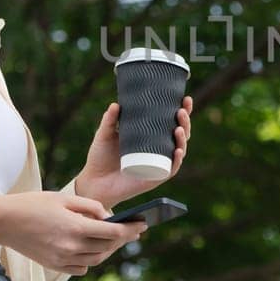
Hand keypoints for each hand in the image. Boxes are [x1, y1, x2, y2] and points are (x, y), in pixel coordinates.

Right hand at [0, 191, 147, 276]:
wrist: (3, 222)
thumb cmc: (33, 204)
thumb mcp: (64, 198)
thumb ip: (91, 206)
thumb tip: (109, 216)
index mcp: (75, 227)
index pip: (112, 231)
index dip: (131, 229)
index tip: (142, 225)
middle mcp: (71, 247)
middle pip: (107, 246)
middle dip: (122, 238)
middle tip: (132, 230)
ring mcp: (62, 259)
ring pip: (96, 259)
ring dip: (108, 249)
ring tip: (114, 238)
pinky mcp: (54, 265)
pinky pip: (81, 268)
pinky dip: (90, 259)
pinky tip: (92, 249)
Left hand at [75, 97, 193, 207]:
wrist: (94, 182)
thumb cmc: (100, 158)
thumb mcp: (105, 135)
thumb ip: (109, 120)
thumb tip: (116, 104)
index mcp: (151, 138)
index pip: (171, 122)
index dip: (182, 112)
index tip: (185, 99)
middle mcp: (158, 151)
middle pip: (180, 135)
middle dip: (185, 122)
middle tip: (180, 111)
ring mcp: (158, 164)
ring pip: (179, 151)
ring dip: (183, 139)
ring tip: (178, 128)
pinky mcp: (155, 178)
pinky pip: (171, 169)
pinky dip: (177, 160)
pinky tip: (178, 151)